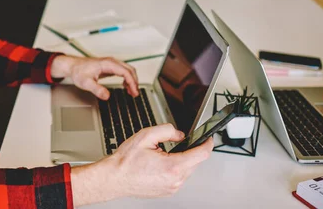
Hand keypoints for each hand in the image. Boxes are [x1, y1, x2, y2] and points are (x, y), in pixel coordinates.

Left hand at [50, 55, 138, 98]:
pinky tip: (126, 86)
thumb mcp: (86, 83)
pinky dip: (127, 79)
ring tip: (132, 92)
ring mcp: (111, 63)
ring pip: (127, 70)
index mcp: (107, 64)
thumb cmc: (78, 71)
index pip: (125, 72)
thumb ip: (97, 89)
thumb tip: (106, 96)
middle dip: (135, 82)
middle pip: (129, 69)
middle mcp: (111, 62)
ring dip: (132, 80)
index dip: (132, 82)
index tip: (134, 92)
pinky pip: (123, 71)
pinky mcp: (110, 66)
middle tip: (135, 94)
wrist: (73, 66)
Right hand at [71, 124, 212, 205]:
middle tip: (177, 142)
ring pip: (187, 170)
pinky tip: (160, 164)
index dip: (207, 143)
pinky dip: (174, 169)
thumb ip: (167, 130)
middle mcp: (175, 180)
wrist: (114, 178)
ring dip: (181, 160)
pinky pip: (178, 177)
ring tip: (162, 154)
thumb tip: (179, 134)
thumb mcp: (146, 136)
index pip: (201, 154)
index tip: (208, 138)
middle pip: (195, 162)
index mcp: (172, 166)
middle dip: (189, 150)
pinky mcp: (168, 191)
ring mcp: (172, 188)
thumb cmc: (126, 161)